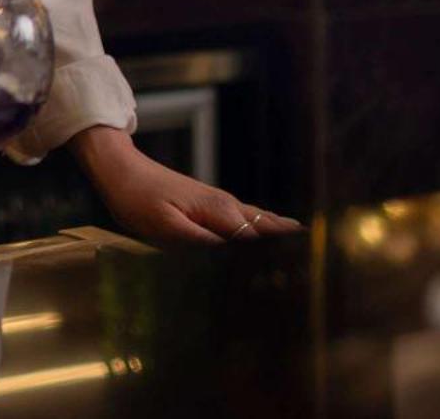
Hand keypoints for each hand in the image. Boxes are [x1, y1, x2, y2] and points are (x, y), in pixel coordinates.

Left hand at [70, 125, 300, 245]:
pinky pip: (245, 218)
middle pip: (267, 226)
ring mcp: (219, 203)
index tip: (308, 267)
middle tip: (319, 265)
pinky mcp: (210, 206)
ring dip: (279, 236)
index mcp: (219, 211)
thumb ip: (199, 240)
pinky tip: (268, 238)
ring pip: (258, 220)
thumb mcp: (164, 226)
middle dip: (290, 244)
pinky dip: (262, 228)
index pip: (261, 235)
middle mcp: (225, 204)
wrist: (120, 171)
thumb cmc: (138, 199)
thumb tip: (232, 252)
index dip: (282, 251)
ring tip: (305, 252)